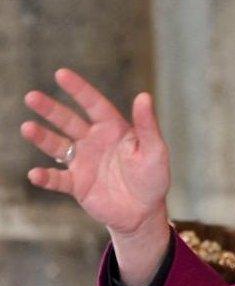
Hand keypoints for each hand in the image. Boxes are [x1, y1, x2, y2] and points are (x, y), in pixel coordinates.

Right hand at [21, 69, 170, 285]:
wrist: (144, 211)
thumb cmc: (152, 177)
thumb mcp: (155, 150)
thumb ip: (147, 125)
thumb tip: (144, 96)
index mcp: (113, 129)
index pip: (94, 104)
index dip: (78, 89)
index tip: (61, 74)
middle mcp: (94, 141)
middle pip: (68, 121)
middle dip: (50, 109)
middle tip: (32, 96)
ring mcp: (83, 162)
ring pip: (57, 146)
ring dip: (42, 138)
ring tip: (27, 128)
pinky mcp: (77, 185)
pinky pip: (57, 179)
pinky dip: (46, 177)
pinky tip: (35, 174)